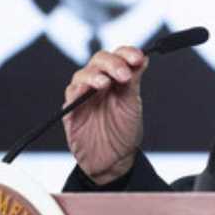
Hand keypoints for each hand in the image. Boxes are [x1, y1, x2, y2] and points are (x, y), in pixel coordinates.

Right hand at [63, 46, 148, 184]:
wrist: (114, 161)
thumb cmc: (123, 132)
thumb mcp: (132, 105)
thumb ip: (134, 81)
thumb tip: (144, 57)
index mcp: (116, 79)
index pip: (118, 56)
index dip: (127, 53)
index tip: (138, 58)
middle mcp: (99, 83)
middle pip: (99, 60)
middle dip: (112, 63)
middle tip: (124, 75)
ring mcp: (84, 95)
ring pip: (82, 75)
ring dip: (94, 76)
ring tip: (105, 83)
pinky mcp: (71, 111)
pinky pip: (70, 96)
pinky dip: (77, 91)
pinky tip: (86, 91)